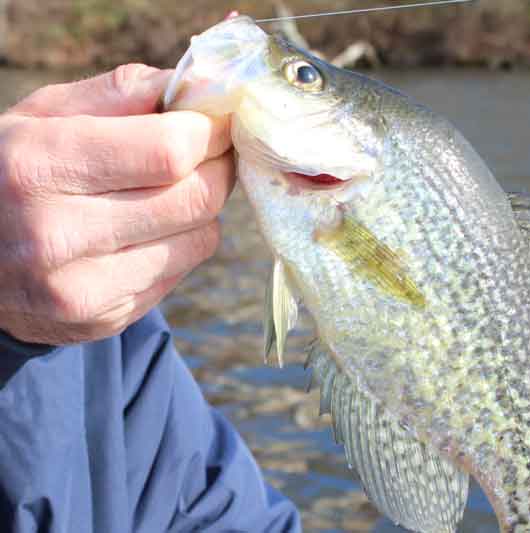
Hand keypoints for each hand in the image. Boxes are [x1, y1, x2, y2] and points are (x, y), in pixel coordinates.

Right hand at [0, 64, 233, 344]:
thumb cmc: (13, 172)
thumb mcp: (42, 117)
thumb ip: (121, 94)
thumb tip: (202, 85)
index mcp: (37, 166)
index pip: (168, 151)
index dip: (209, 131)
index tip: (215, 119)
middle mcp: (56, 235)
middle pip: (196, 198)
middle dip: (219, 167)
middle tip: (212, 152)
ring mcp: (81, 288)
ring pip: (202, 238)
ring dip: (203, 209)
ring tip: (172, 190)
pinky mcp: (104, 319)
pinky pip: (183, 271)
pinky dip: (182, 243)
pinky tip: (148, 230)